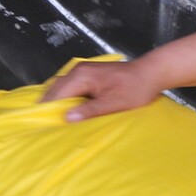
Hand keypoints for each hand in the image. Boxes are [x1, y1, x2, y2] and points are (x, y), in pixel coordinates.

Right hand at [41, 59, 160, 121]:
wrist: (151, 73)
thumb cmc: (136, 89)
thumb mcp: (114, 104)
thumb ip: (90, 110)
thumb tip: (67, 118)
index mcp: (81, 76)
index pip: (57, 93)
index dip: (50, 109)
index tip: (44, 124)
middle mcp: (78, 70)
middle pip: (56, 89)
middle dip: (51, 105)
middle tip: (47, 124)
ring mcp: (83, 70)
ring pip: (63, 87)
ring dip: (59, 101)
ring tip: (56, 119)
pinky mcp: (89, 74)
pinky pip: (72, 86)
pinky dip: (68, 97)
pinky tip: (70, 109)